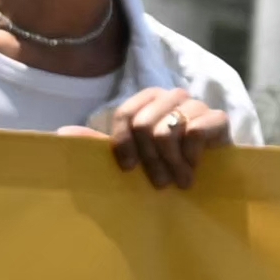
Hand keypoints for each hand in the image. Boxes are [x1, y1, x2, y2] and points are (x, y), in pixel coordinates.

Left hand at [90, 85, 230, 189]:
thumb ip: (99, 143)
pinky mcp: (218, 117)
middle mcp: (171, 96)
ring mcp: (196, 104)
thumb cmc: (168, 164)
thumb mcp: (131, 156)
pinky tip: (195, 169)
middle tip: (160, 183)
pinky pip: (195, 131)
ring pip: (167, 130)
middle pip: (144, 125)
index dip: (123, 145)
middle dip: (149, 160)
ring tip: (179, 181)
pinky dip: (191, 157)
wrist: (213, 176)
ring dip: (171, 164)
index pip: (126, 115)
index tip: (128, 170)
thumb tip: (61, 132)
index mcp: (148, 99)